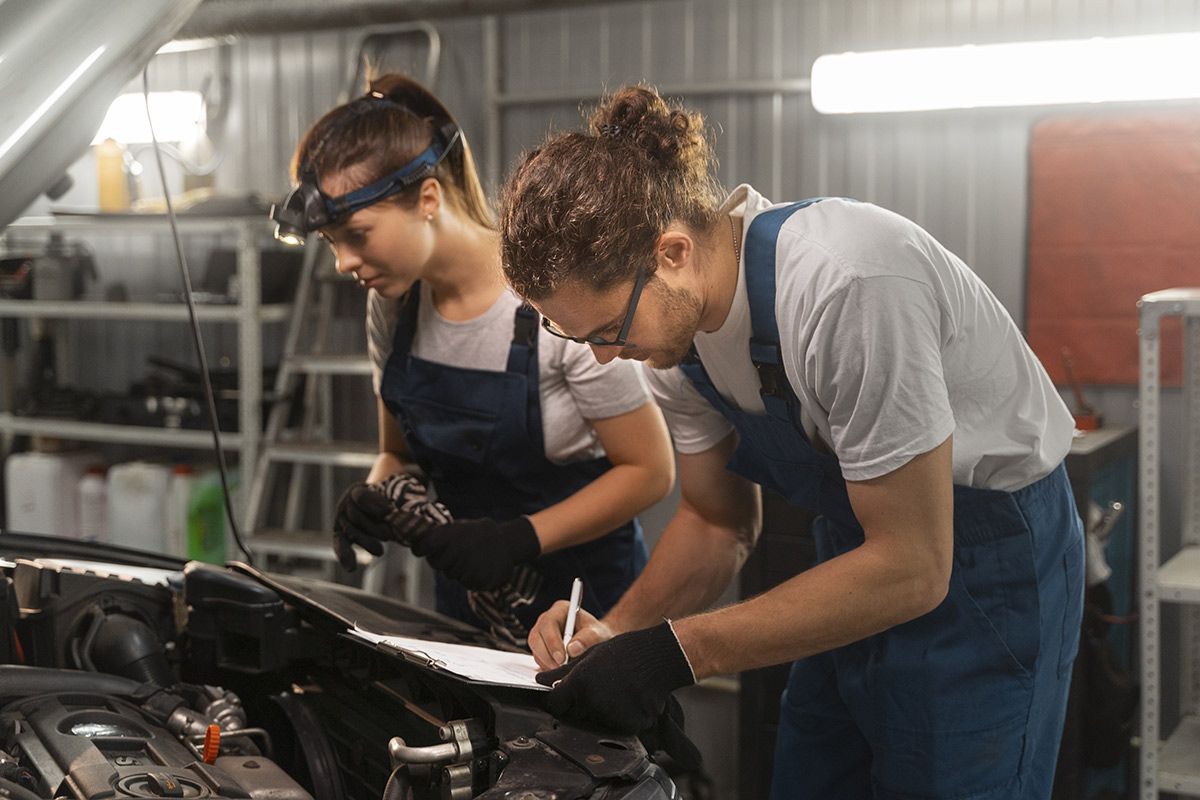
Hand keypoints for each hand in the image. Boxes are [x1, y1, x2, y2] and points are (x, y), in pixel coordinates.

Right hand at [332, 482, 432, 570]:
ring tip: (380, 552)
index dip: (374, 505)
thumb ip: (392, 503)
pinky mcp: (341, 534)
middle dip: (373, 527)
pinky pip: (340, 544)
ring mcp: (342, 519)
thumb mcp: (393, 497)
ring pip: (349, 531)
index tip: (389, 511)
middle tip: (389, 536)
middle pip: (355, 515)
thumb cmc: (389, 502)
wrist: (382, 506)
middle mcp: (346, 503)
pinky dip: (345, 555)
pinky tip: (351, 568)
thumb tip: (394, 514)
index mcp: (357, 490)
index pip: (361, 496)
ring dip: (365, 541)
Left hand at [411, 516, 540, 590]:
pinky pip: (465, 582)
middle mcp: (458, 550)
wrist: (510, 542)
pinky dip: (469, 576)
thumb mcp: (462, 525)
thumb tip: (416, 538)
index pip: (425, 545)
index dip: (420, 547)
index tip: (421, 548)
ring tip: (472, 557)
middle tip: (454, 553)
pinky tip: (479, 566)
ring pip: (450, 573)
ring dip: (457, 567)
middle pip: (435, 562)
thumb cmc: (481, 533)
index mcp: (452, 534)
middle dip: (440, 559)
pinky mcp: (477, 581)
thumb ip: (441, 533)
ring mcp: (468, 566)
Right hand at [528, 601, 611, 669]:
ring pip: (535, 649)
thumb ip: (587, 639)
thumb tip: (572, 649)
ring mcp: (542, 634)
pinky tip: (559, 669)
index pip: (549, 623)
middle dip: (547, 655)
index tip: (562, 658)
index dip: (552, 642)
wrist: (596, 641)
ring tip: (562, 669)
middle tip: (560, 667)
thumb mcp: (597, 634)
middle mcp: (547, 620)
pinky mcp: (541, 647)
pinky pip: (537, 658)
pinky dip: (546, 666)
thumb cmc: (596, 634)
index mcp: (560, 610)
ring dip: (546, 662)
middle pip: (536, 637)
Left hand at [535, 621, 695, 732]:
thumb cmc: (625, 652)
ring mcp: (611, 716)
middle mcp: (592, 702)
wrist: (658, 657)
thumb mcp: (590, 655)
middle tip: (599, 686)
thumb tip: (541, 680)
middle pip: (575, 714)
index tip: (563, 696)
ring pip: (596, 721)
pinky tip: (629, 699)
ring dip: (601, 711)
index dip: (558, 700)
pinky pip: (617, 726)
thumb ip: (563, 672)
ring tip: (616, 690)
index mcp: (579, 684)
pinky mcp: (628, 725)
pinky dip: (621, 717)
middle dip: (581, 704)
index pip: (556, 704)